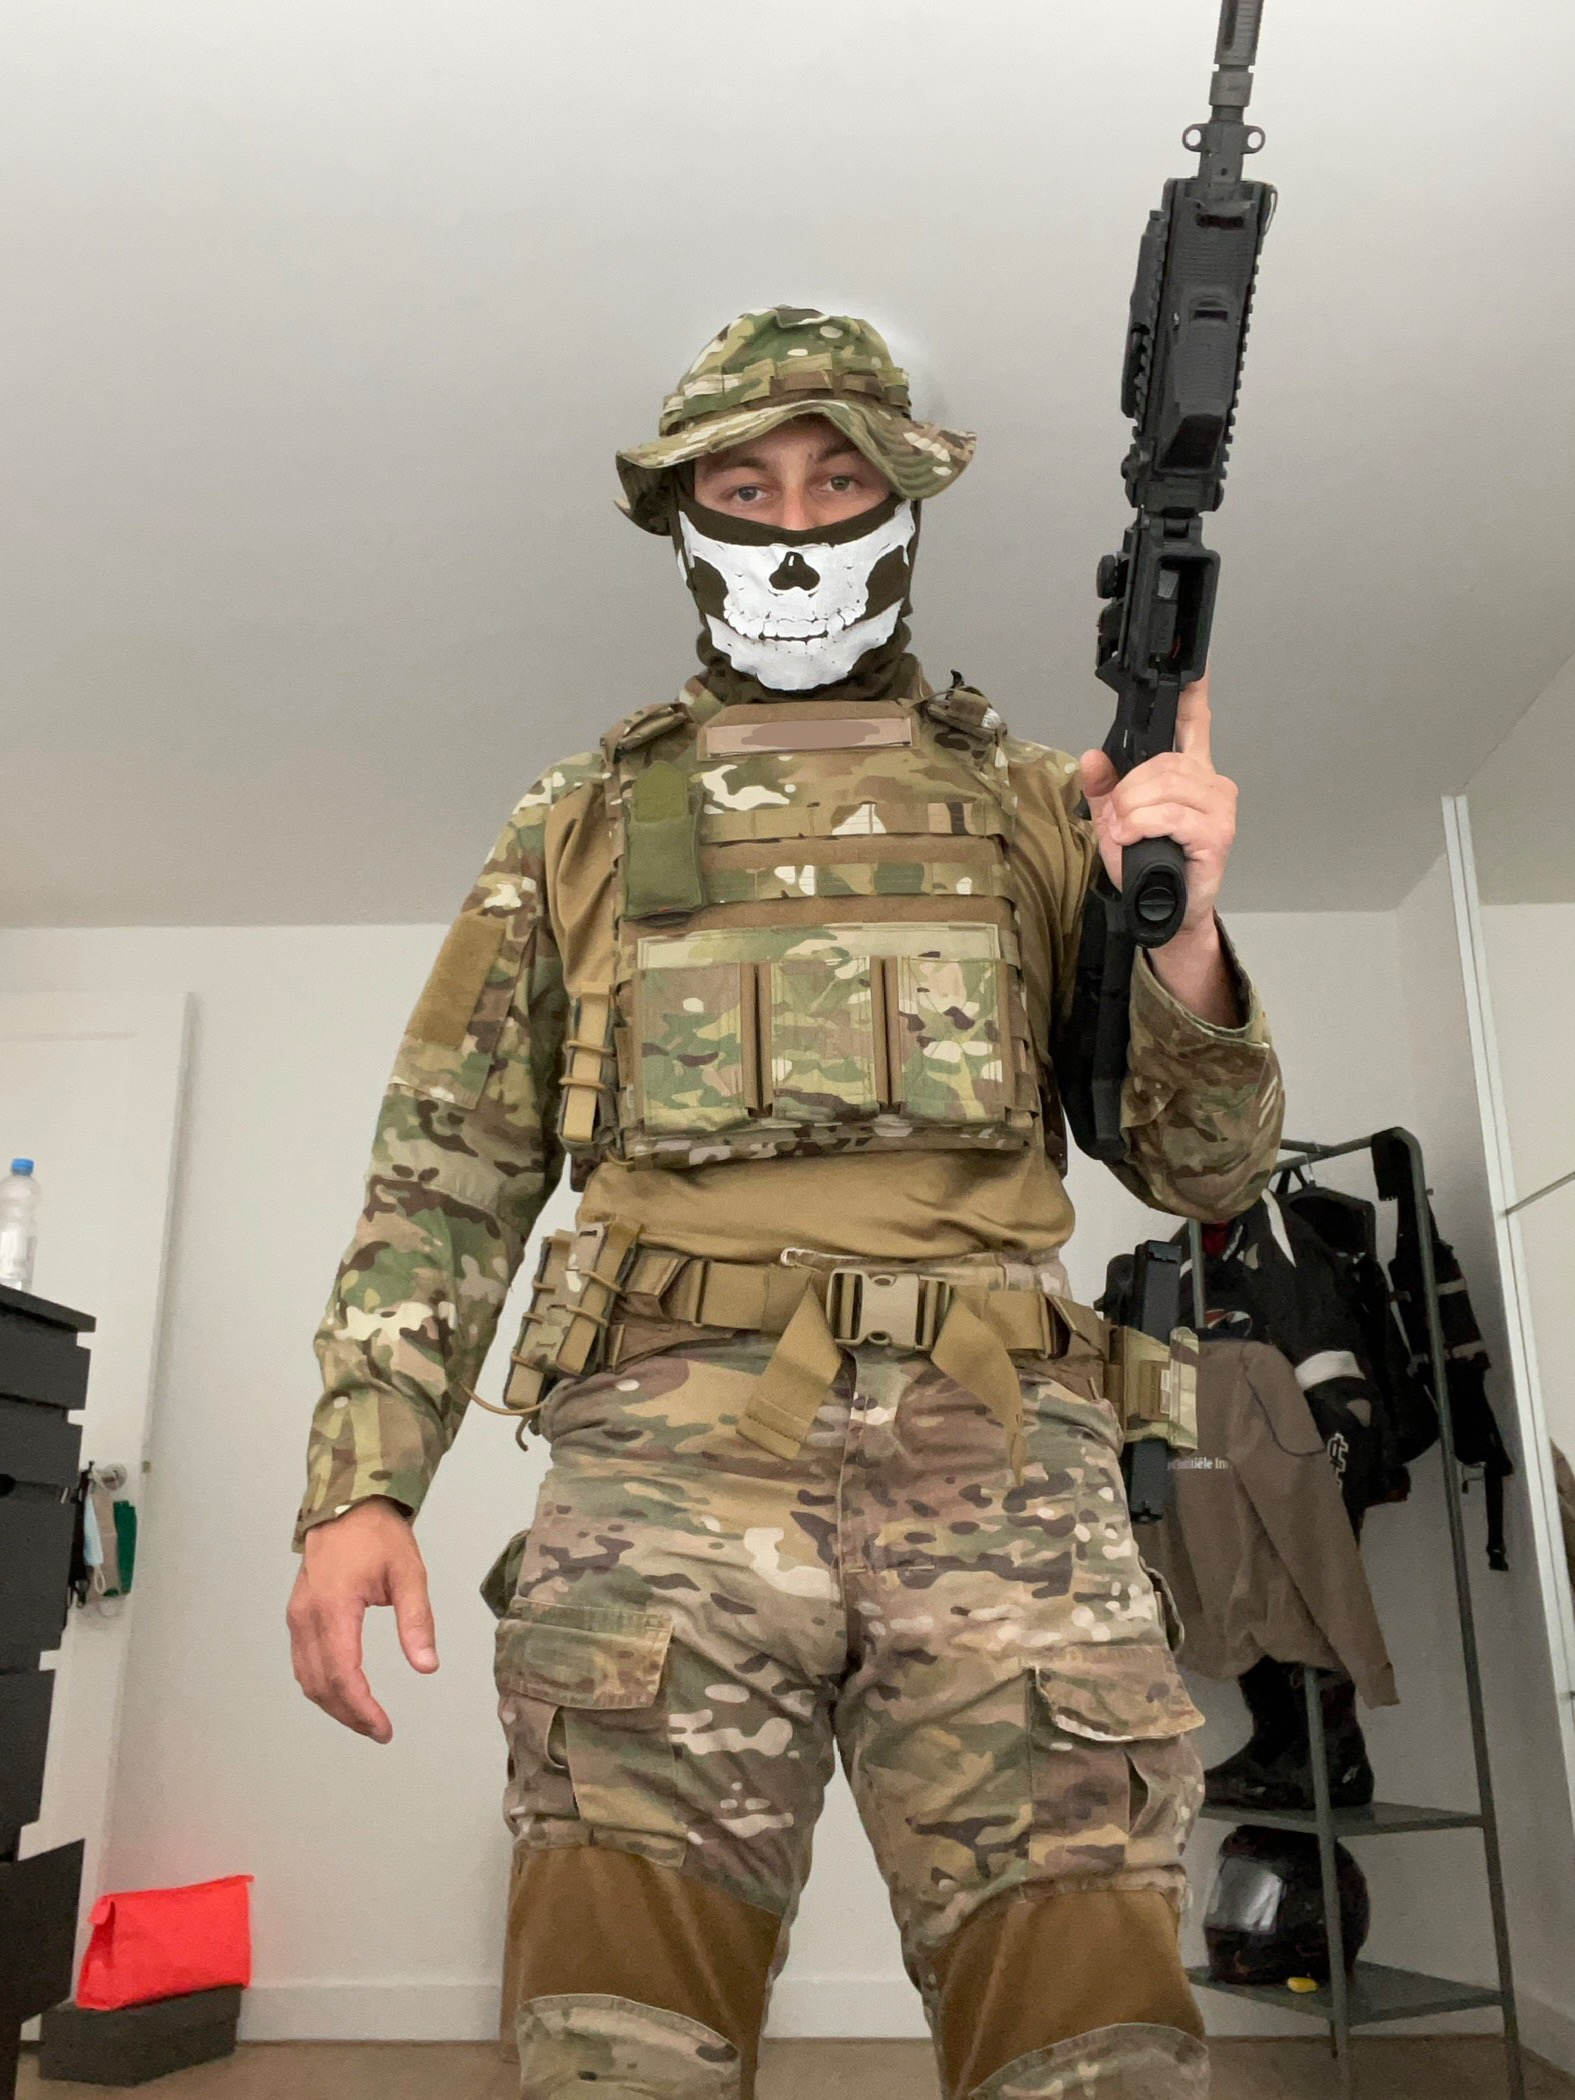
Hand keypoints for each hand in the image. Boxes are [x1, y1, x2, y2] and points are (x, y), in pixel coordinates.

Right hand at [287, 1498, 437, 1741]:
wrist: (347, 1504)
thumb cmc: (380, 1536)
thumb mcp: (409, 1574)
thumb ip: (417, 1621)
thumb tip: (427, 1666)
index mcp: (334, 1608)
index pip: (342, 1674)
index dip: (362, 1708)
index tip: (384, 1728)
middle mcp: (307, 1618)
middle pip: (320, 1684)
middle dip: (349, 1713)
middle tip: (380, 1730)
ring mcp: (297, 1617)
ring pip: (307, 1677)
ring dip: (333, 1704)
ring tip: (365, 1718)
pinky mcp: (297, 1615)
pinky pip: (303, 1662)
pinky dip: (321, 1685)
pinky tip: (343, 1692)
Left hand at [1078, 674, 1236, 938]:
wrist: (1167, 912)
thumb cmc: (1150, 867)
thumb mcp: (1116, 822)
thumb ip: (1105, 788)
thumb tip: (1093, 758)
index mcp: (1190, 773)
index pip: (1195, 724)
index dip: (1194, 695)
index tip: (1196, 667)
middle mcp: (1211, 783)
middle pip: (1161, 762)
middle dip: (1128, 791)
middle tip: (1119, 820)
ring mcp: (1219, 807)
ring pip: (1163, 787)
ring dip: (1132, 811)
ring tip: (1126, 834)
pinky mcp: (1217, 832)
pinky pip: (1170, 814)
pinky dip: (1143, 825)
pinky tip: (1134, 838)